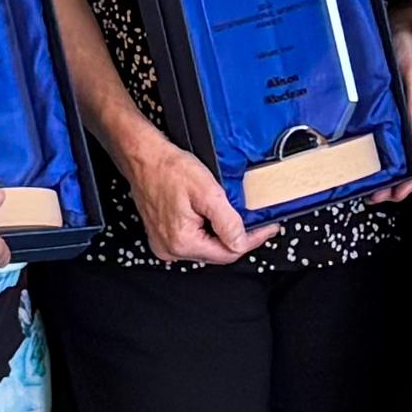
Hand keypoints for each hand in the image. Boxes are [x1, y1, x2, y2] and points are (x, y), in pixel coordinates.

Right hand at [108, 111, 265, 266]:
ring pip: (206, 246)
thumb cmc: (168, 169)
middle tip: (256, 221)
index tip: (268, 229)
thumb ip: (228, 222)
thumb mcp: (207, 192)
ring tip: (234, 214)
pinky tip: (212, 215)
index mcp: (182, 242)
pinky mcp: (163, 236)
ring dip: (222, 233)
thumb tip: (242, 242)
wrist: (144, 157)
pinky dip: (207, 230)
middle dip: (238, 237)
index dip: (252, 240)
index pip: (228, 253)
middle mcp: (171, 250)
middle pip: (217, 252)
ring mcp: (165, 244)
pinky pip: (193, 239)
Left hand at [372, 21, 411, 203]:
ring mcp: (408, 114)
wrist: (402, 20)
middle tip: (379, 196)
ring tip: (374, 186)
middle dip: (401, 182)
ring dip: (391, 172)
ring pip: (404, 153)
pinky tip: (369, 157)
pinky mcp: (395, 107)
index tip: (400, 192)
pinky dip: (383, 152)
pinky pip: (393, 137)